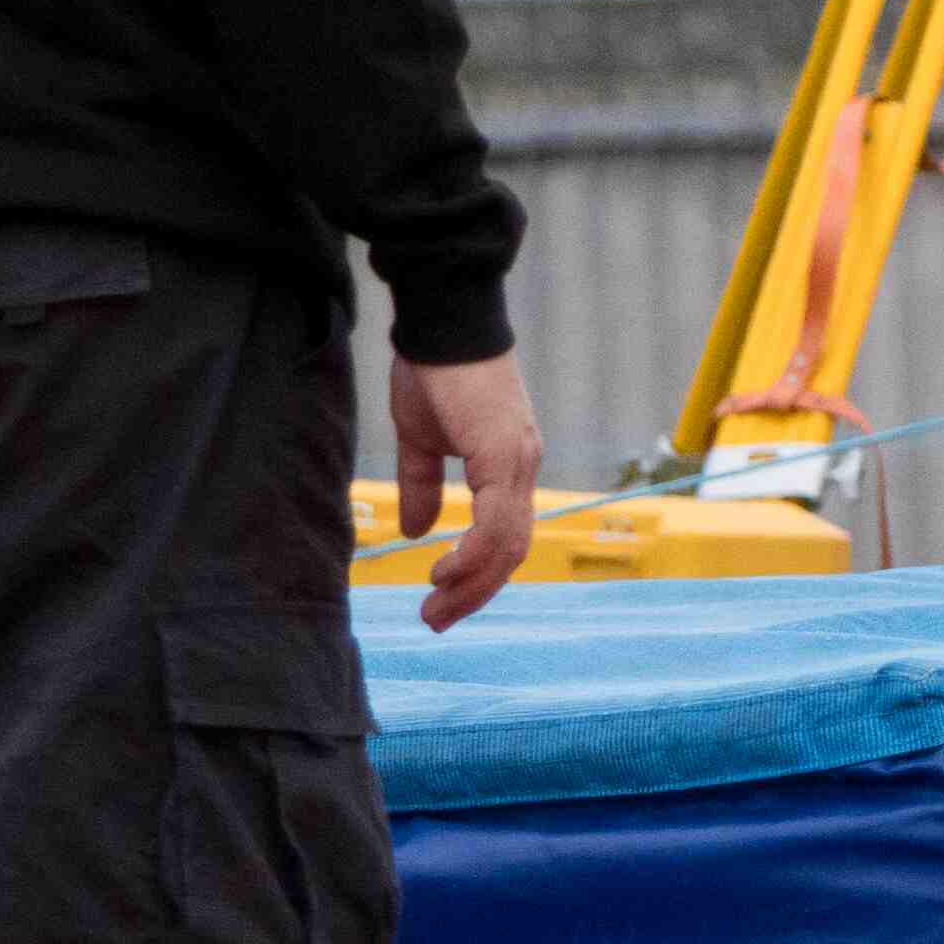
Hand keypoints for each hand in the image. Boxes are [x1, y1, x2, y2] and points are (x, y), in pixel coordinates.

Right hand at [390, 349, 541, 631]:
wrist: (442, 323)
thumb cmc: (433, 373)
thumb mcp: (422, 439)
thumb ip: (423, 485)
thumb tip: (420, 530)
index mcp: (508, 466)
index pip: (506, 536)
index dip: (478, 573)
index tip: (443, 600)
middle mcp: (522, 468)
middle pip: (512, 550)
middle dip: (476, 592)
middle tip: (438, 620)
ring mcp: (517, 461)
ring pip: (509, 543)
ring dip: (474, 582)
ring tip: (437, 606)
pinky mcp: (503, 454)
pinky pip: (497, 519)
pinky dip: (475, 552)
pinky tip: (446, 570)